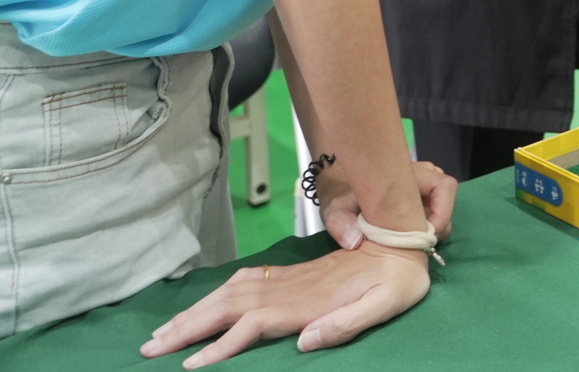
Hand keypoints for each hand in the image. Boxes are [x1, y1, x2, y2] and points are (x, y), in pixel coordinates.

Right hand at [139, 243, 428, 366]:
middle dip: (188, 327)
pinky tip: (206, 304)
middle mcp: (290, 289)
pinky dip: (217, 295)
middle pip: (228, 307)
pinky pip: (244, 284)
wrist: (404, 243)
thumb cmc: (399, 281)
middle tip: (150, 348)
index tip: (190, 365)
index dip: (221, 345)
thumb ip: (346, 324)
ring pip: (230, 295)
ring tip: (163, 332)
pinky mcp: (291, 276)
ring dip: (195, 312)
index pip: (252, 324)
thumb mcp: (385, 304)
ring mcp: (287, 280)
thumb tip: (303, 341)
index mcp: (307, 301)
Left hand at [317, 159, 457, 248]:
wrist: (340, 193)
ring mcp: (424, 189)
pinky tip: (406, 239)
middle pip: (446, 202)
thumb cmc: (342, 196)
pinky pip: (434, 216)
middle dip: (437, 226)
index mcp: (410, 172)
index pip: (444, 186)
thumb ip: (340, 224)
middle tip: (416, 244)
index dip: (442, 213)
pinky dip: (425, 230)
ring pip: (442, 211)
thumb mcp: (336, 209)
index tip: (422, 235)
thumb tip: (355, 241)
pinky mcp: (422, 202)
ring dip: (431, 228)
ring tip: (409, 242)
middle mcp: (423, 177)